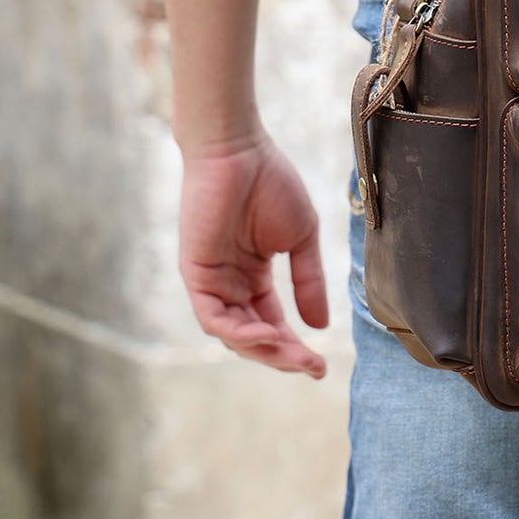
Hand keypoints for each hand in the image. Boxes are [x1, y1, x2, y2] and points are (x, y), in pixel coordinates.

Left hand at [178, 131, 328, 377]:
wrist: (239, 151)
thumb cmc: (271, 183)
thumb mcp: (300, 238)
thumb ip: (308, 280)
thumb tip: (320, 326)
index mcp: (253, 276)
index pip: (272, 323)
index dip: (295, 347)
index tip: (322, 366)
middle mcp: (230, 285)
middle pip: (253, 337)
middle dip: (283, 356)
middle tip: (312, 368)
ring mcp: (211, 282)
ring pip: (232, 335)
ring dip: (263, 349)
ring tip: (295, 354)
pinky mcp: (196, 274)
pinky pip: (213, 318)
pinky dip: (240, 332)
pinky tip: (269, 334)